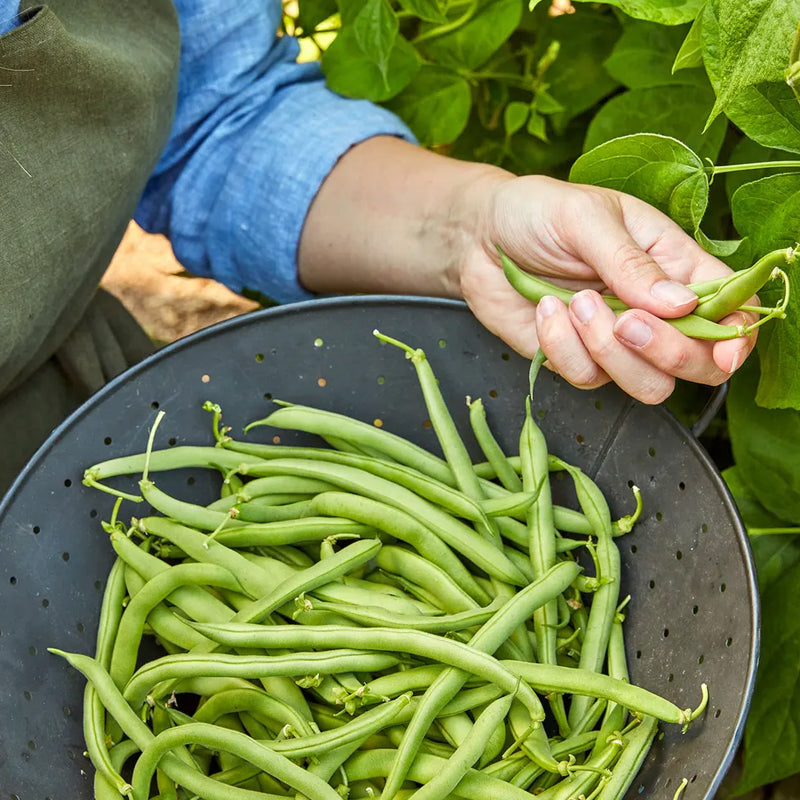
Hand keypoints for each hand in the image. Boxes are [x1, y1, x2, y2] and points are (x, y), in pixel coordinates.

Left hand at [458, 173, 755, 403]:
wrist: (479, 236)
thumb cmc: (539, 212)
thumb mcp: (588, 219)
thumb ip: (632, 263)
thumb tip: (683, 305)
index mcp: (675, 266)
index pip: (731, 311)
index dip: (736, 338)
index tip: (723, 349)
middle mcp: (653, 312)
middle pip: (696, 364)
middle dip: (668, 351)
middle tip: (627, 319)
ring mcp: (615, 342)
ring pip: (645, 384)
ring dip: (609, 350)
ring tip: (575, 302)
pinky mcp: (575, 359)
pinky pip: (587, 378)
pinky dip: (564, 348)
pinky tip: (546, 310)